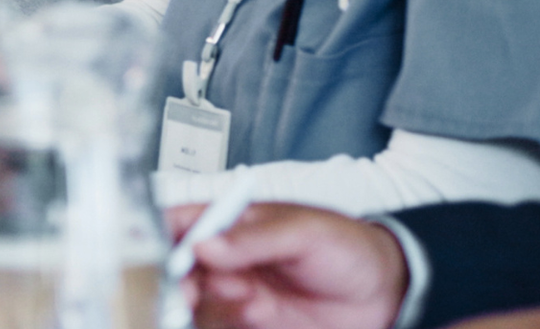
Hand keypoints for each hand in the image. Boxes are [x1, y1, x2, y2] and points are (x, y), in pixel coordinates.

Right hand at [173, 202, 408, 328]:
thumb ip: (253, 240)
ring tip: (245, 296)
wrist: (386, 296)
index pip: (181, 221)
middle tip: (189, 288)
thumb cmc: (346, 247)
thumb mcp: (303, 232)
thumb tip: (204, 245)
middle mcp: (227, 257)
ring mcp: (236, 291)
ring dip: (210, 301)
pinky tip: (259, 313)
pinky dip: (231, 321)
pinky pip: (221, 324)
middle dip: (177, 277)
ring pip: (195, 300)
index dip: (158, 232)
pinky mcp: (249, 323)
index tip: (154, 249)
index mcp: (233, 221)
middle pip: (177, 267)